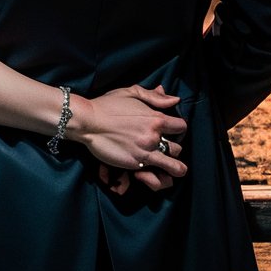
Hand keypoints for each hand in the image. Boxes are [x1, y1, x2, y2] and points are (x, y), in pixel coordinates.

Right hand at [67, 83, 186, 184]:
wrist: (89, 121)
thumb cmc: (108, 104)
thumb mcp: (131, 93)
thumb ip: (154, 97)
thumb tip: (173, 98)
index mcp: (156, 118)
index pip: (181, 127)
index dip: (178, 129)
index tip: (171, 131)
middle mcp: (155, 136)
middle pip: (178, 148)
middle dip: (172, 147)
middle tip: (164, 148)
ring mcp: (146, 152)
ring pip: (176, 166)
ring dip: (174, 167)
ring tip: (172, 168)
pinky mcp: (136, 164)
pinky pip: (157, 176)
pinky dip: (159, 177)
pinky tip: (156, 174)